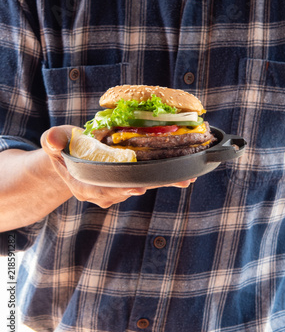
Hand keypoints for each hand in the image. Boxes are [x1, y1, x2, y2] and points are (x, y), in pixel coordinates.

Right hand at [40, 125, 195, 207]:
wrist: (71, 157)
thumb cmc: (65, 146)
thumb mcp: (56, 140)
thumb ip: (54, 140)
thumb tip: (53, 140)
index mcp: (84, 185)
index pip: (102, 190)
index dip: (118, 189)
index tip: (135, 187)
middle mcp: (103, 191)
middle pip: (128, 190)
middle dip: (151, 185)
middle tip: (172, 181)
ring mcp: (117, 188)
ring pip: (141, 186)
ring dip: (163, 183)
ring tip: (184, 179)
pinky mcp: (129, 181)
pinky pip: (147, 180)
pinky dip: (164, 178)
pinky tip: (184, 175)